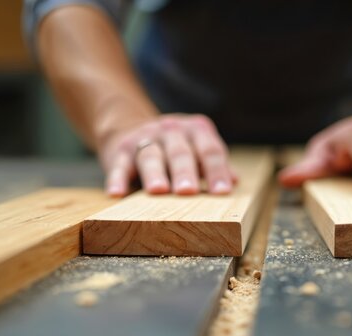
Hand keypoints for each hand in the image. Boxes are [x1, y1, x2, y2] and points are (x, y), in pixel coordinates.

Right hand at [99, 114, 234, 196]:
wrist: (129, 126)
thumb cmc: (175, 148)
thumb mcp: (197, 149)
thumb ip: (214, 165)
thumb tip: (235, 182)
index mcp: (196, 131)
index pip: (210, 150)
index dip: (217, 171)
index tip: (222, 192)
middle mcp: (171, 130)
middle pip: (180, 152)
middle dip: (185, 172)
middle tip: (189, 192)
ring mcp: (144, 139)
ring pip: (150, 156)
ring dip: (155, 174)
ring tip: (158, 191)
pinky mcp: (120, 151)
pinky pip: (119, 166)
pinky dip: (117, 180)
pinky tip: (117, 194)